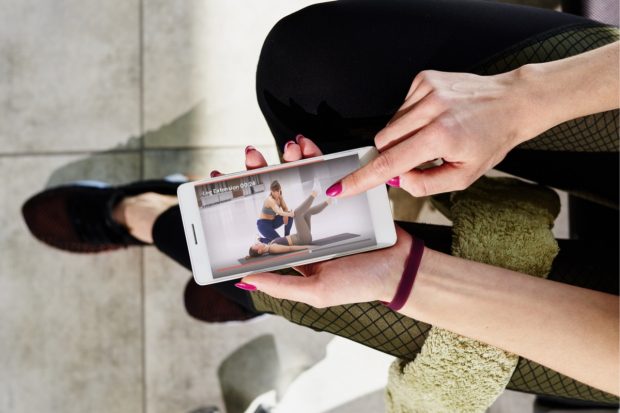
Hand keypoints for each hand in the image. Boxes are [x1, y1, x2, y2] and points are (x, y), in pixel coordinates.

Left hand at [226, 137, 413, 306]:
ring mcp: (320, 207)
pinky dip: (313, 154)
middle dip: (257, 171)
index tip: (219, 182)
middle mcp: (300, 225)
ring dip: (286, 158)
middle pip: (271, 192)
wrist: (402, 269)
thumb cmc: (359, 284)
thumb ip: (280, 284)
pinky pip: (324, 169)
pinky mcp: (341, 193)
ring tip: (286, 147)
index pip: (256, 220)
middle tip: (250, 155)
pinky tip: (305, 145)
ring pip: (295, 177)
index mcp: (289, 247)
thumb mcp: (316, 291)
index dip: (237, 201)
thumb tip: (243, 279)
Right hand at [329, 69, 539, 197]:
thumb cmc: (490, 140)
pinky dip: (410, 118)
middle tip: (417, 157)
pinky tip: (433, 117)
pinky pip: (400, 108)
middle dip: (392, 155)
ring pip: (390, 124)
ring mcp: (426, 89)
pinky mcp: (424, 79)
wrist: (512, 102)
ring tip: (432, 134)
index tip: (340, 187)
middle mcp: (431, 109)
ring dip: (402, 136)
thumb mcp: (464, 176)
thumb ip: (424, 184)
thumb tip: (396, 179)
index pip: (390, 163)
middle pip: (383, 141)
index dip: (361, 178)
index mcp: (441, 137)